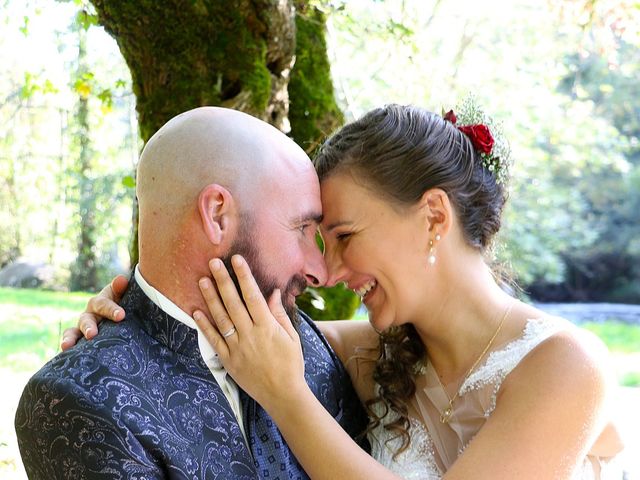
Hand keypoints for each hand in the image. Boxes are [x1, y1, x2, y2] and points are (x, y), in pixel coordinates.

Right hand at [60, 275, 128, 350]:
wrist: (121, 318)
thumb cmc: (124, 304)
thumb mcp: (123, 295)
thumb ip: (121, 288)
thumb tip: (121, 279)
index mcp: (100, 303)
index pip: (103, 304)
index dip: (111, 309)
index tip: (121, 315)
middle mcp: (89, 315)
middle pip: (86, 320)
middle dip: (88, 327)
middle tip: (92, 334)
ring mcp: (82, 329)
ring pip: (72, 333)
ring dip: (68, 339)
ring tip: (65, 346)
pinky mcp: (80, 342)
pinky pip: (72, 346)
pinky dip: (68, 351)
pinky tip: (64, 358)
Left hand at [193, 255, 306, 409]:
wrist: (283, 395)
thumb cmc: (291, 364)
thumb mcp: (292, 337)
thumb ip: (279, 314)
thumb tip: (273, 292)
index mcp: (267, 327)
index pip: (253, 296)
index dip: (244, 276)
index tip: (237, 259)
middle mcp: (250, 335)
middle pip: (233, 303)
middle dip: (223, 281)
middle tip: (213, 262)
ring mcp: (237, 348)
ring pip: (221, 318)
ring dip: (210, 298)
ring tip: (202, 280)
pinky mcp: (228, 360)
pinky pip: (213, 340)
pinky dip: (204, 326)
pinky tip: (196, 311)